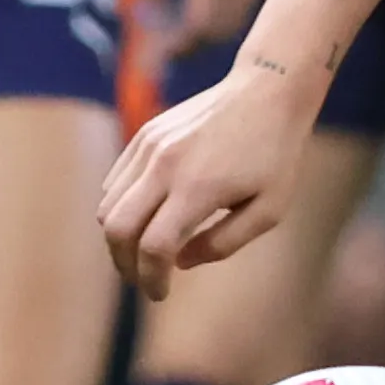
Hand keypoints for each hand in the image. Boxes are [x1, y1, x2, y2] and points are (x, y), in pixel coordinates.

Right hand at [99, 63, 316, 299]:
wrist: (267, 90)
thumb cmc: (276, 154)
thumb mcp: (268, 210)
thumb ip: (223, 243)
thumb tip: (179, 263)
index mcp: (198, 188)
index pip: (154, 247)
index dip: (151, 279)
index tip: (161, 294)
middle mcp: (165, 166)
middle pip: (117, 229)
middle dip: (124, 264)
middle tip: (142, 280)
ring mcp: (150, 147)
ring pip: (108, 205)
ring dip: (119, 237)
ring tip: (143, 252)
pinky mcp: (145, 135)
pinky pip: (115, 181)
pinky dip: (120, 207)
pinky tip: (144, 218)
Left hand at [147, 0, 260, 50]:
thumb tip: (142, 17)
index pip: (200, 22)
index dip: (181, 44)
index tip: (159, 54)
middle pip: (221, 27)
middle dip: (194, 44)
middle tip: (165, 48)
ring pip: (236, 18)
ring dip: (211, 32)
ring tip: (181, 33)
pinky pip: (243, 3)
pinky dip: (224, 16)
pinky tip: (202, 11)